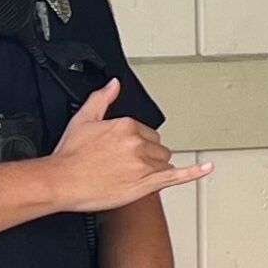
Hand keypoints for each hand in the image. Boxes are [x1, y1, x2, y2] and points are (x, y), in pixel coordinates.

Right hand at [45, 78, 211, 212]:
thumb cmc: (69, 156)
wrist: (61, 181)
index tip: (121, 152)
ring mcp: (145, 164)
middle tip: (123, 166)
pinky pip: (178, 176)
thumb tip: (114, 84)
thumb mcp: (83, 119)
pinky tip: (206, 168)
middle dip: (145, 156)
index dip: (135, 144)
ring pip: (163, 163)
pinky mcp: (148, 183)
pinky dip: (194, 172)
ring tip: (130, 175)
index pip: (146, 133)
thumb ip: (102, 99)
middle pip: (157, 149)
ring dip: (152, 168)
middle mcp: (138, 143)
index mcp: (127, 125)